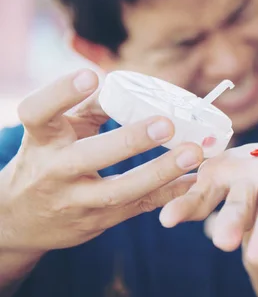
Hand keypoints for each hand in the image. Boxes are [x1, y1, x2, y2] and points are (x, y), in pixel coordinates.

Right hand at [0, 69, 202, 252]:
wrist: (23, 219)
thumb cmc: (48, 158)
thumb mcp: (58, 130)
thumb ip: (91, 106)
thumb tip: (128, 84)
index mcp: (41, 140)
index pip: (38, 113)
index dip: (61, 93)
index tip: (91, 76)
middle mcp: (53, 172)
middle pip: (88, 157)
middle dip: (129, 141)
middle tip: (166, 124)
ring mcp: (75, 202)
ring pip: (119, 190)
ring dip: (160, 172)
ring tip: (193, 153)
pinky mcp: (98, 221)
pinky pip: (138, 207)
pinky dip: (169, 193)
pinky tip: (194, 178)